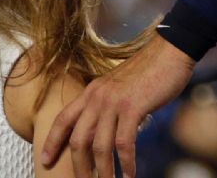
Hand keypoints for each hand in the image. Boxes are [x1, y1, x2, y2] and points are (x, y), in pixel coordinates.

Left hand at [40, 32, 195, 177]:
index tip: (45, 160)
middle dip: (80, 167)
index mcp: (92, 91)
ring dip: (103, 171)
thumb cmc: (151, 69)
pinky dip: (126, 163)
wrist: (170, 51)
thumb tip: (111, 128)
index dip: (52, 142)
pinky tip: (129, 173)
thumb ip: (110, 104)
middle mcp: (97, 97)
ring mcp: (113, 102)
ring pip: (100, 146)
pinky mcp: (132, 108)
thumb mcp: (120, 85)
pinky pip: (123, 143)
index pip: (63, 119)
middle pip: (79, 139)